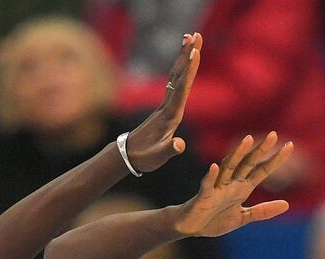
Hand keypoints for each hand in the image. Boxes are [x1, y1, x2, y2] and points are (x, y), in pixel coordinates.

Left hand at [126, 32, 201, 172]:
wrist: (129, 155)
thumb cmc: (145, 158)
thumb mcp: (159, 157)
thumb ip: (170, 150)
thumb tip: (180, 144)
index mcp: (170, 116)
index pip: (181, 89)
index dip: (189, 71)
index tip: (195, 52)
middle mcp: (168, 106)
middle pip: (180, 76)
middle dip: (188, 56)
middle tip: (195, 35)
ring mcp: (165, 105)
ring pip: (176, 76)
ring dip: (184, 57)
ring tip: (190, 38)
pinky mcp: (165, 108)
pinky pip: (174, 83)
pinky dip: (180, 70)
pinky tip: (183, 61)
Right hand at [170, 132, 293, 237]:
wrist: (191, 228)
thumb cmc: (215, 220)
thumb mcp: (243, 218)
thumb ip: (263, 211)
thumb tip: (287, 204)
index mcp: (242, 188)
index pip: (261, 171)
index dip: (275, 160)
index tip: (289, 145)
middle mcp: (231, 184)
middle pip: (248, 163)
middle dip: (260, 150)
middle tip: (274, 135)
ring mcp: (217, 188)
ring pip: (228, 167)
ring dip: (237, 154)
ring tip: (248, 139)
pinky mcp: (203, 197)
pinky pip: (207, 185)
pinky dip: (210, 176)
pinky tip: (214, 167)